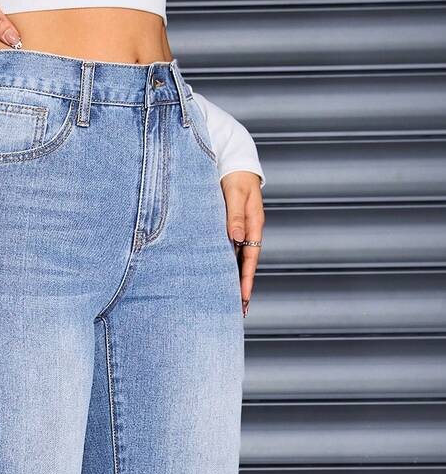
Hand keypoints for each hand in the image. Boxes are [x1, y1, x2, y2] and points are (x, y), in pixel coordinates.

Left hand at [220, 171, 263, 315]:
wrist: (234, 162)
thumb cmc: (235, 177)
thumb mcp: (235, 194)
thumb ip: (234, 216)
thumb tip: (237, 238)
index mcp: (254, 225)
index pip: (250, 259)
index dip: (246, 280)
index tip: (243, 299)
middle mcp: (248, 232)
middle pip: (246, 265)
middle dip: (242, 288)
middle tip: (238, 311)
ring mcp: (240, 231)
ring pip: (237, 260)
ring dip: (233, 279)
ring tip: (229, 301)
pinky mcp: (230, 228)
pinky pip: (229, 251)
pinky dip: (226, 265)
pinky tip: (219, 277)